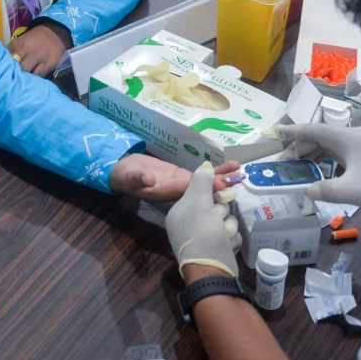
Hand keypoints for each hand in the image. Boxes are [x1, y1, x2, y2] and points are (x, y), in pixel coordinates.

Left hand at [8, 21, 70, 77]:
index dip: (3, 64)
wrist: (56, 33)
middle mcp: (29, 49)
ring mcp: (40, 57)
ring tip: (21, 82)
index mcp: (20, 43)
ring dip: (24, 78)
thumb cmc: (35, 39)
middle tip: (11, 79)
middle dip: (14, 72)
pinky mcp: (49, 64)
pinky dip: (35, 79)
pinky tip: (32, 81)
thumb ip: (12, 49)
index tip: (1, 70)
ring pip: (28, 73)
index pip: (7, 56)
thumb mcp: (22, 40)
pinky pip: (39, 76)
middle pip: (17, 66)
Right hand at [110, 154, 237, 202]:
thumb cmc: (125, 176)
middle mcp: (179, 190)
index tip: (223, 184)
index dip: (207, 189)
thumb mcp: (129, 176)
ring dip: (221, 176)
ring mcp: (181, 184)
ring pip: (205, 182)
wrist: (121, 173)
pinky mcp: (181, 177)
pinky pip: (200, 176)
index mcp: (168, 191)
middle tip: (239, 176)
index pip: (191, 191)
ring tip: (237, 169)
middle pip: (203, 189)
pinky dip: (213, 172)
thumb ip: (139, 178)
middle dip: (221, 183)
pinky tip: (226, 167)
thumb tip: (149, 179)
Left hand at [165, 163, 242, 277]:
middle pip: (215, 204)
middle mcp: (190, 223)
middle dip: (221, 210)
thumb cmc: (201, 233)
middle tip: (218, 218)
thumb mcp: (198, 202)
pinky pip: (230, 234)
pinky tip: (226, 245)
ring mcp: (204, 237)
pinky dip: (230, 238)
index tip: (231, 176)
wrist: (212, 272)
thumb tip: (205, 165)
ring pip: (225, 219)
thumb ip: (201, 181)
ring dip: (227, 225)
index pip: (200, 189)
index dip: (215, 184)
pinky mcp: (218, 248)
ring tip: (222, 235)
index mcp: (180, 211)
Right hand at [273, 123, 360, 217]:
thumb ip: (325, 190)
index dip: (293, 132)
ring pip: (328, 143)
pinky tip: (314, 167)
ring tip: (294, 165)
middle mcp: (354, 135)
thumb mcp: (352, 193)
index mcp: (350, 138)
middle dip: (300, 146)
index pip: (315, 130)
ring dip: (311, 153)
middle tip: (282, 160)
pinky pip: (337, 150)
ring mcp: (360, 142)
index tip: (275, 132)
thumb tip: (306, 189)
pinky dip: (324, 157)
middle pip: (320, 135)